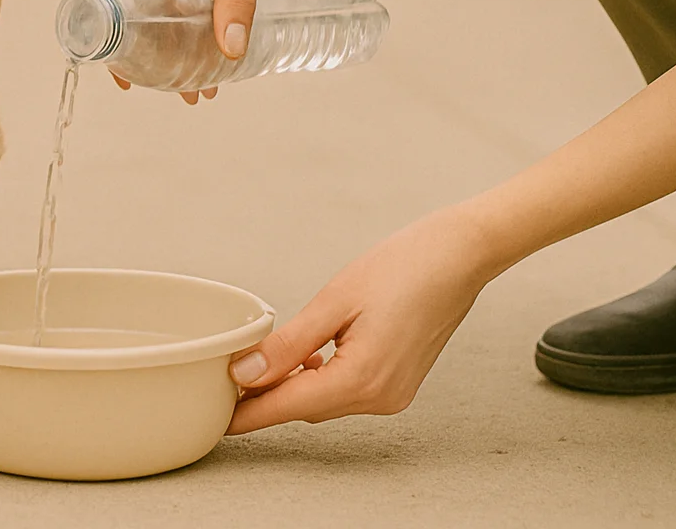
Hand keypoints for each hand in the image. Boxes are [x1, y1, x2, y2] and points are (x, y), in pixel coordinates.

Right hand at [92, 0, 291, 104]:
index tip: (129, 81)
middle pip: (122, 8)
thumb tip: (230, 52)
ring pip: (143, 2)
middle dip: (146, 52)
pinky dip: (174, 19)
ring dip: (164, 40)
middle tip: (175, 89)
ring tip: (197, 82)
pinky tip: (202, 46)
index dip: (107, 45)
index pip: (100, 1)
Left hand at [225, 207, 493, 432]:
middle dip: (267, 395)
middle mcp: (379, 398)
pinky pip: (346, 391)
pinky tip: (308, 356)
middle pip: (305, 406)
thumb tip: (245, 374)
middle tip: (229, 375)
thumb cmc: (402, 267)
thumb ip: (288, 345)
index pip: (288, 407)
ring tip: (261, 361)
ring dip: (294, 385)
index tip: (216, 418)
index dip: (248, 414)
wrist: (459, 256)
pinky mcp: (398, 384)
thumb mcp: (333, 302)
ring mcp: (393, 395)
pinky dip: (321, 378)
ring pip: (325, 400)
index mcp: (361, 380)